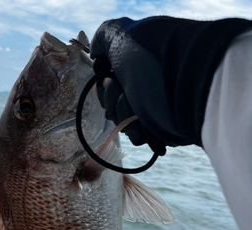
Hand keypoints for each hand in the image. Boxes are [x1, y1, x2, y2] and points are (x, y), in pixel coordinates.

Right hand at [90, 16, 251, 150]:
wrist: (187, 85)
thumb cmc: (154, 59)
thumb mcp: (122, 35)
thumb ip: (103, 40)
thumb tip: (96, 55)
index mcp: (138, 65)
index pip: (109, 82)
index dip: (103, 85)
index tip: (106, 78)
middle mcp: (145, 86)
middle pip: (113, 104)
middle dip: (113, 99)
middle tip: (126, 91)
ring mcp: (154, 108)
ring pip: (124, 123)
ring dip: (125, 116)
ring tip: (139, 108)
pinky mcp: (163, 129)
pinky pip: (139, 138)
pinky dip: (138, 131)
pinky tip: (145, 121)